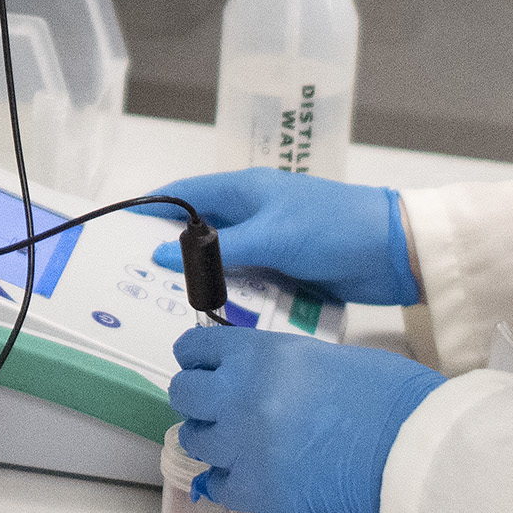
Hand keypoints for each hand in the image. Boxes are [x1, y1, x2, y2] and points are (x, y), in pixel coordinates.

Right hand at [136, 169, 417, 305]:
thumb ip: (218, 249)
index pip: (186, 195)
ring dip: (204, 284)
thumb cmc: (330, 230)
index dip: (151, 209)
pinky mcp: (288, 270)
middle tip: (135, 284)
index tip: (118, 227)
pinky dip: (233, 298)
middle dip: (172, 255)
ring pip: (224, 264)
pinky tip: (215, 322)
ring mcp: (272, 243)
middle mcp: (254, 213)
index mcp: (246, 189)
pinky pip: (249, 284)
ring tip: (167, 313)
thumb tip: (160, 256)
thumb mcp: (271, 236)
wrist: (393, 251)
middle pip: (201, 233)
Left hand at [166, 328, 446, 512]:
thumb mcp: (327, 358)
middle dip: (199, 398)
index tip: (205, 365)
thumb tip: (264, 380)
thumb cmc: (389, 397)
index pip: (195, 348)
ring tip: (240, 443)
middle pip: (184, 394)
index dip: (198, 357)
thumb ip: (280, 365)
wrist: (413, 450)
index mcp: (258, 354)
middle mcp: (237, 395)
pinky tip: (245, 476)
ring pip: (194, 440)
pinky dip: (225, 480)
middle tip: (222, 406)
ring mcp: (240, 445)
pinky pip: (214, 484)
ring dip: (213, 439)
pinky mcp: (254, 490)